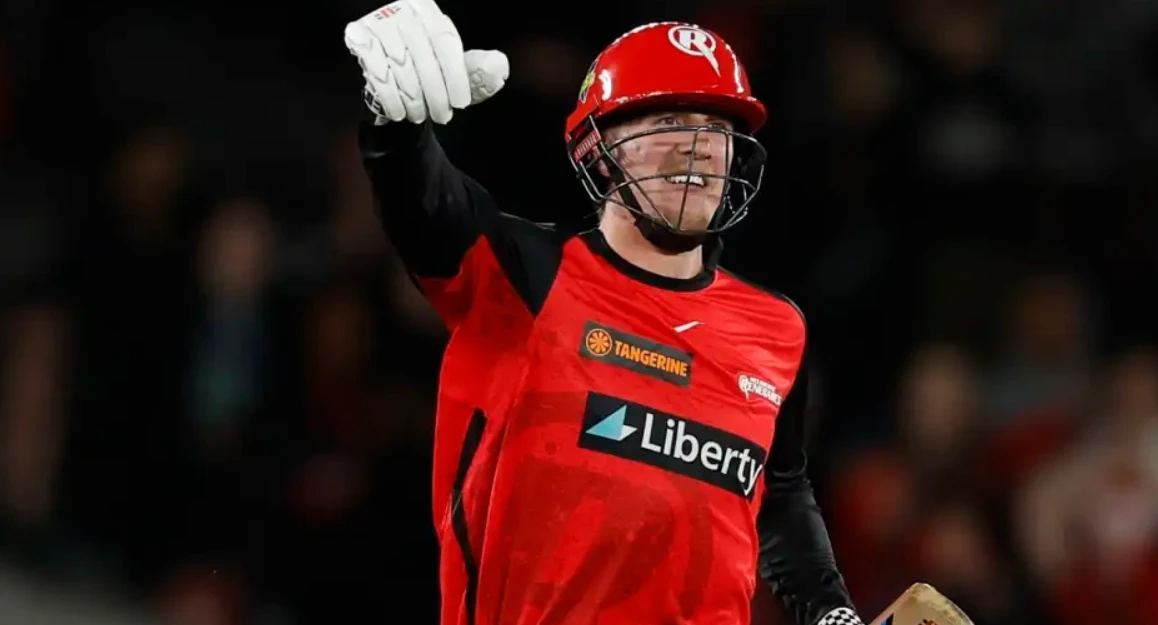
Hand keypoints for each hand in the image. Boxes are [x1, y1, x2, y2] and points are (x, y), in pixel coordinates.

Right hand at [344, 0, 508, 124]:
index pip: (446, 41)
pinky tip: (398, 112)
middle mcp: (403, 9)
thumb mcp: (459, 71)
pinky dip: (390, 97)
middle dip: (435, 93)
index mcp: (430, 11)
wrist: (392, 72)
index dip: (456, 76)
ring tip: (420, 116)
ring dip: (412, 99)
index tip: (461, 104)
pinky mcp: (358, 37)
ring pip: (399, 66)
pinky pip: (376, 71)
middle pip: (422, 55)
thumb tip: (499, 66)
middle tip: (442, 117)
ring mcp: (378, 21)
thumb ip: (479, 70)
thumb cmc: (431, 70)